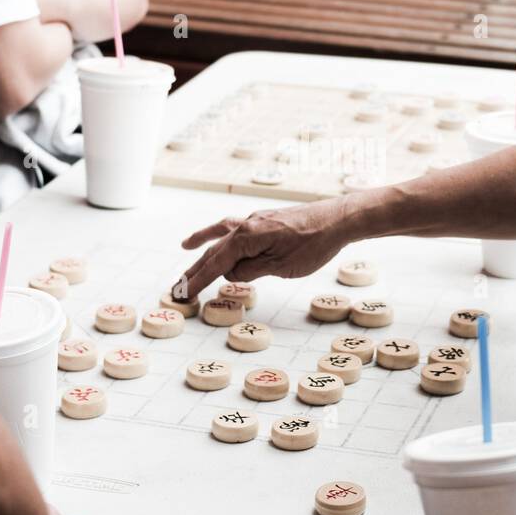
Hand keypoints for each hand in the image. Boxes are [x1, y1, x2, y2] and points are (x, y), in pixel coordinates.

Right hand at [180, 197, 352, 298]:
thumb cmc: (314, 243)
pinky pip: (236, 227)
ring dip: (204, 245)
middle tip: (178, 287)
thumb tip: (231, 274)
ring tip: (186, 247)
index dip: (198, 281)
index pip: (216, 263)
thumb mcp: (282, 266)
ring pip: (222, 235)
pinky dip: (223, 232)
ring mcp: (255, 221)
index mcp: (248, 237)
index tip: (183, 295)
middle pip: (214, 250)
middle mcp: (247, 225)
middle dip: (195, 269)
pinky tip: (219, 233)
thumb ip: (251, 271)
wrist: (337, 219)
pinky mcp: (265, 221)